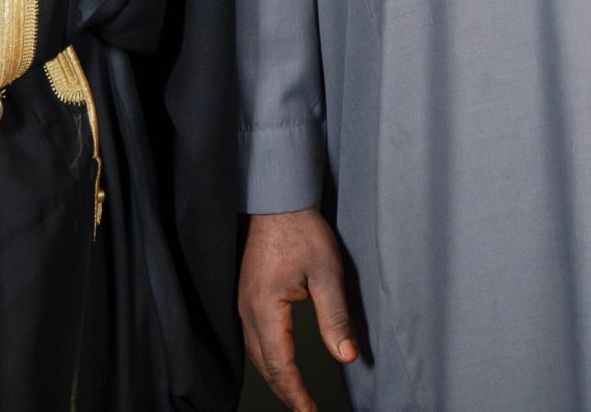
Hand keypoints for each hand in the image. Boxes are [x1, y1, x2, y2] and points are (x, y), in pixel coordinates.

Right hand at [239, 207, 356, 411]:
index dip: (296, 393)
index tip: (311, 411)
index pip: (279, 365)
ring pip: (255, 354)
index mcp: (266, 309)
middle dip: (285, 391)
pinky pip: (253, 338)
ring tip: (295, 394)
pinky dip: (267, 358)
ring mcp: (243, 303)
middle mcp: (248, 311)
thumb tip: (346, 356)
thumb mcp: (327, 272)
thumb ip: (335, 317)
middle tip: (306, 409)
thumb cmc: (302, 230)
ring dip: (275, 376)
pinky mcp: (246, 295)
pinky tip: (279, 361)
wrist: (276, 199)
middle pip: (263, 365)